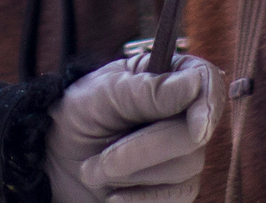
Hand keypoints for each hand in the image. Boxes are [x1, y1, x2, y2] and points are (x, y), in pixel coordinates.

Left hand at [45, 53, 224, 202]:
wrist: (57, 162)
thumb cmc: (80, 115)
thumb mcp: (102, 95)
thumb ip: (147, 91)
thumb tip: (196, 83)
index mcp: (170, 75)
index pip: (208, 81)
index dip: (208, 103)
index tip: (196, 127)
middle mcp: (185, 114)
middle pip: (194, 135)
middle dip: (141, 150)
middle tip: (100, 160)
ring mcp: (185, 154)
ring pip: (185, 169)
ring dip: (131, 174)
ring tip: (95, 171)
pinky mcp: (176, 189)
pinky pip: (175, 199)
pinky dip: (139, 199)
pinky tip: (113, 196)